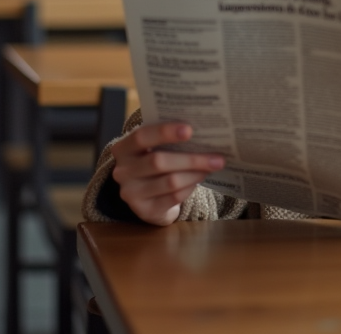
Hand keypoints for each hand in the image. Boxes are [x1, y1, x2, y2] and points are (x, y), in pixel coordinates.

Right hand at [109, 123, 224, 225]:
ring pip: (170, 182)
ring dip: (195, 174)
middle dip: (191, 159)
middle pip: (159, 162)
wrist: (146, 195)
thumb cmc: (154, 162)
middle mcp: (123, 171)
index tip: (190, 130)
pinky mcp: (144, 210)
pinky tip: (200, 179)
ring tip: (213, 167)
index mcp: (123, 148)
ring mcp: (131, 193)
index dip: (165, 132)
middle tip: (217, 157)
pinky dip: (190, 187)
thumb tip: (202, 132)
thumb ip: (168, 139)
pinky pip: (173, 198)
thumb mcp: (153, 148)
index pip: (141, 137)